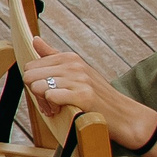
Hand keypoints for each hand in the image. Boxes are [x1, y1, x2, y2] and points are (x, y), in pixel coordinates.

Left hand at [24, 36, 156, 147]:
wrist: (126, 116)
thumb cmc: (98, 97)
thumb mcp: (77, 72)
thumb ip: (54, 57)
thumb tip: (35, 39)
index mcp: (70, 57)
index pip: (30, 66)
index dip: (34, 84)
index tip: (46, 95)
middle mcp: (74, 65)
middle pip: (30, 76)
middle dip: (35, 94)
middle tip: (50, 105)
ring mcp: (80, 79)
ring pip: (37, 87)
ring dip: (44, 103)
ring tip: (57, 109)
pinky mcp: (84, 96)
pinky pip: (51, 96)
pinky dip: (52, 107)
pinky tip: (63, 111)